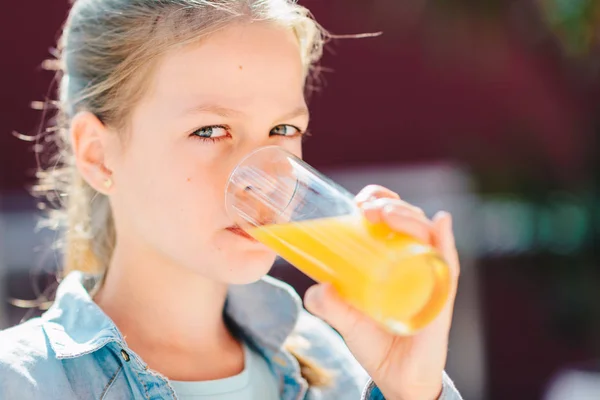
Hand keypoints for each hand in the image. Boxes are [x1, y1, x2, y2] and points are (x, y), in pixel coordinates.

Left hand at [304, 185, 459, 399]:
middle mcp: (413, 261)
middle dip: (390, 206)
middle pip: (408, 221)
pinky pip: (448, 264)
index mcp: (391, 258)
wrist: (396, 377)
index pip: (389, 219)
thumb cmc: (376, 342)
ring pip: (426, 236)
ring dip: (408, 218)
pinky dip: (446, 241)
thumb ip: (328, 303)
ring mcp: (429, 276)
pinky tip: (440, 222)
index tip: (360, 200)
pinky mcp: (441, 296)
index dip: (378, 201)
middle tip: (368, 208)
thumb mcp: (345, 319)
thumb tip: (316, 287)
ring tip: (388, 213)